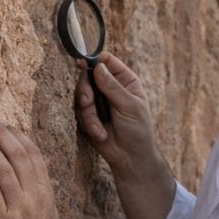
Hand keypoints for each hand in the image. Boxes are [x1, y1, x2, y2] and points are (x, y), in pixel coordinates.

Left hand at [0, 116, 63, 218]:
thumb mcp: (46, 215)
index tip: (5, 125)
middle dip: (1, 134)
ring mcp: (18, 208)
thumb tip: (24, 176)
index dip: (19, 137)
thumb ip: (36, 194)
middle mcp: (34, 196)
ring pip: (4, 168)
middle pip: (18, 155)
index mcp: (46, 193)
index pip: (34, 156)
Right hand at [75, 52, 175, 218]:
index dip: (96, 60)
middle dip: (86, 91)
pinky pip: (80, 113)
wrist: (131, 158)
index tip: (83, 63)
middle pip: (88, 77)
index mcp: (126, 82)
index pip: (108, 62)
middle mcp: (111, 89)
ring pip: (81, 95)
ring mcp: (98, 102)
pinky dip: (89, 125)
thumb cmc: (138, 130)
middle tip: (88, 101)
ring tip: (99, 127)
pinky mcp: (89, 116)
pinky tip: (101, 134)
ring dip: (88, 113)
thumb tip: (98, 67)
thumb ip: (113, 87)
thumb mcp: (130, 106)